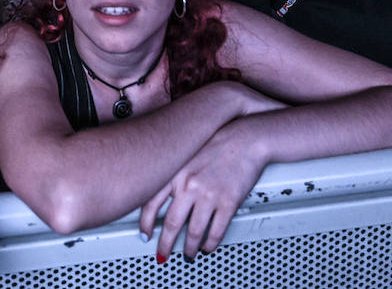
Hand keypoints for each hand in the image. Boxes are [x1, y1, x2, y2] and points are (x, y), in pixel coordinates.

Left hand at [139, 127, 262, 259]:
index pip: (151, 203)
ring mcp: (209, 195)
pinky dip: (210, 244)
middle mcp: (189, 185)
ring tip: (188, 254)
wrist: (246, 137)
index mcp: (175, 172)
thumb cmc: (218, 141)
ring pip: (193, 232)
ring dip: (189, 248)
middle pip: (171, 223)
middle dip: (165, 244)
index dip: (145, 223)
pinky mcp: (228, 203)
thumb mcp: (187, 151)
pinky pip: (215, 231)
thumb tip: (162, 193)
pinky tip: (207, 247)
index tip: (145, 234)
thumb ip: (174, 171)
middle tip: (162, 255)